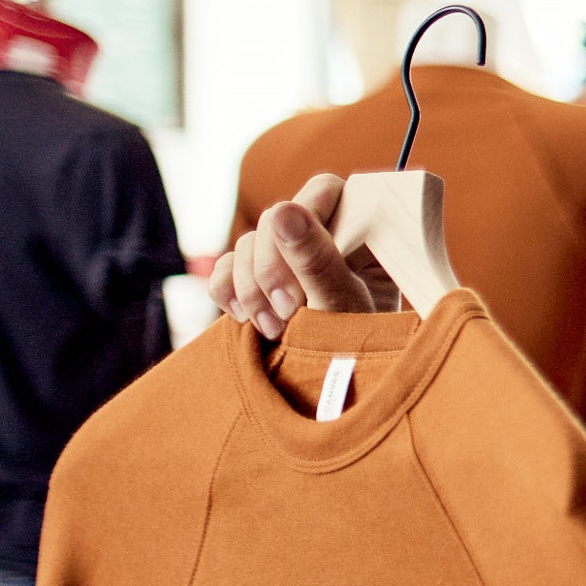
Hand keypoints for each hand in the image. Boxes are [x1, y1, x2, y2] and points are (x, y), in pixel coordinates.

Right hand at [205, 176, 388, 336]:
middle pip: (277, 216)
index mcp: (362, 232)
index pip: (325, 190)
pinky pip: (222, 267)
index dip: (307, 217)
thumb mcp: (342, 306)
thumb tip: (285, 210)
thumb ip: (317, 260)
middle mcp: (324, 237)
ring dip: (252, 288)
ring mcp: (286, 258)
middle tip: (289, 310)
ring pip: (246, 243)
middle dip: (273, 267)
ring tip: (276, 328)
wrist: (334, 395)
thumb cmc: (358, 350)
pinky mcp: (255, 280)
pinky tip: (247, 320)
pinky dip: (226, 292)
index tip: (305, 266)